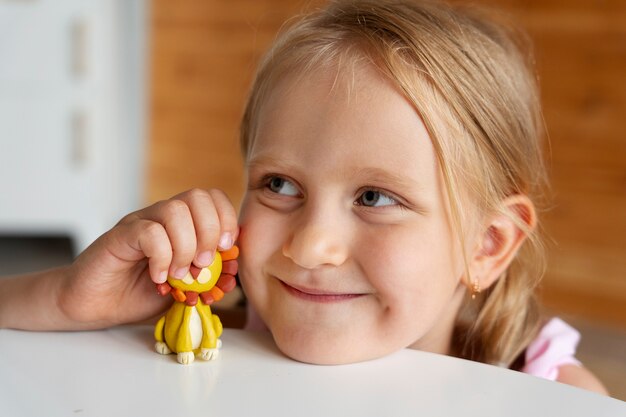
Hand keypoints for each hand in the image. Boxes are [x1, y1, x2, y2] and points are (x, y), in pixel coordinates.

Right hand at [58, 188, 238, 327]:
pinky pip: (148, 232)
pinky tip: (158, 277)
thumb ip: (207, 279)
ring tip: (180, 275)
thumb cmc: (139, 294)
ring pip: (174, 210)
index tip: (227, 250)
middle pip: (197, 196)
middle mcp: (162, 216)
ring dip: (186, 246)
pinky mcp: (120, 235)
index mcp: (183, 223)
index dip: (227, 219)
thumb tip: (234, 273)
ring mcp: (140, 222)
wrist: (95, 305)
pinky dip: (161, 257)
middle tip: (203, 264)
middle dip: (210, 231)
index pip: (213, 198)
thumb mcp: (183, 288)